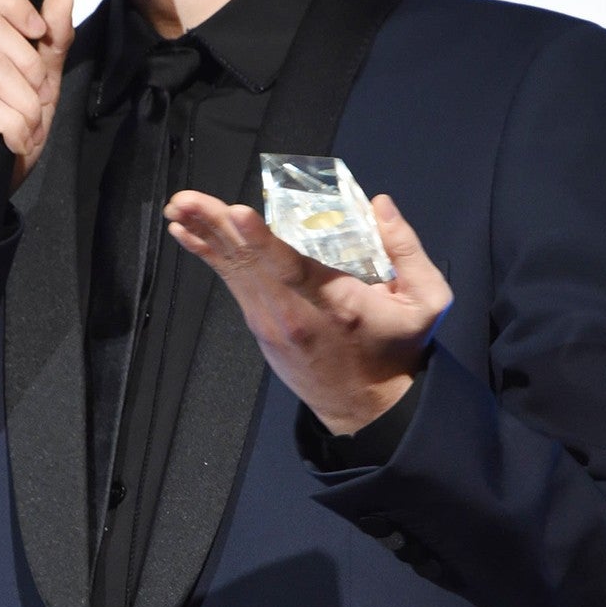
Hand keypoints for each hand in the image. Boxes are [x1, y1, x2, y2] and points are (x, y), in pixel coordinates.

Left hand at [164, 191, 451, 435]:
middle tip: (187, 199)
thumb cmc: (397, 349)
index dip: (261, 240)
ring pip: (234, 269)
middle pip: (250, 261)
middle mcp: (294, 312)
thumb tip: (380, 204)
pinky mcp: (261, 325)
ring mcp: (271, 321)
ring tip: (179, 207)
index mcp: (335, 302)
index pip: (291, 266)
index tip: (237, 214)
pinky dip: (209, 255)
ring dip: (205, 235)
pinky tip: (187, 232)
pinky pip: (233, 282)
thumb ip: (407, 250)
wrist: (369, 407)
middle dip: (216, 226)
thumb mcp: (426, 302)